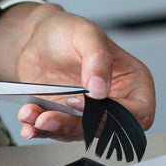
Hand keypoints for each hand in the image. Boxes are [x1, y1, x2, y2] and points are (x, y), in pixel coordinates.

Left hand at [0, 2, 154, 141]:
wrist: (36, 38)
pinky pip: (55, 132)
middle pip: (104, 129)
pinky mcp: (65, 119)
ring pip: (77, 134)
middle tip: (49, 116)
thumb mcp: (86, 35)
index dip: (112, 115)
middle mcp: (114, 102)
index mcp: (133, 83)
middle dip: (73, 125)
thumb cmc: (67, 31)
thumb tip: (100, 89)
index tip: (81, 102)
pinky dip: (39, 130)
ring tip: (32, 115)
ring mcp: (89, 114)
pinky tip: (28, 123)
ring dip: (52, 128)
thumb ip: (97, 59)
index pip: (137, 113)